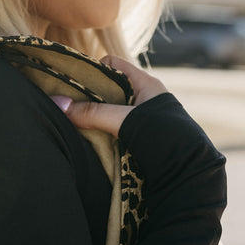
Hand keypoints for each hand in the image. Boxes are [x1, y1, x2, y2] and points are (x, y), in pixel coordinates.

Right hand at [51, 55, 168, 137]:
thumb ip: (94, 113)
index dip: (91, 70)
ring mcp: (138, 125)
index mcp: (145, 85)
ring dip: (91, 122)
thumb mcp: (127, 121)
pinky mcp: (134, 146)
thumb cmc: (166, 140)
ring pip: (107, 116)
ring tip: (69, 126)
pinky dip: (98, 139)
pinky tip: (84, 143)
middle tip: (65, 107)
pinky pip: (111, 136)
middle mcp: (141, 102)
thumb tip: (59, 105)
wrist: (185, 178)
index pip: (112, 66)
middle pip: (106, 93)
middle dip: (86, 99)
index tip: (70, 83)